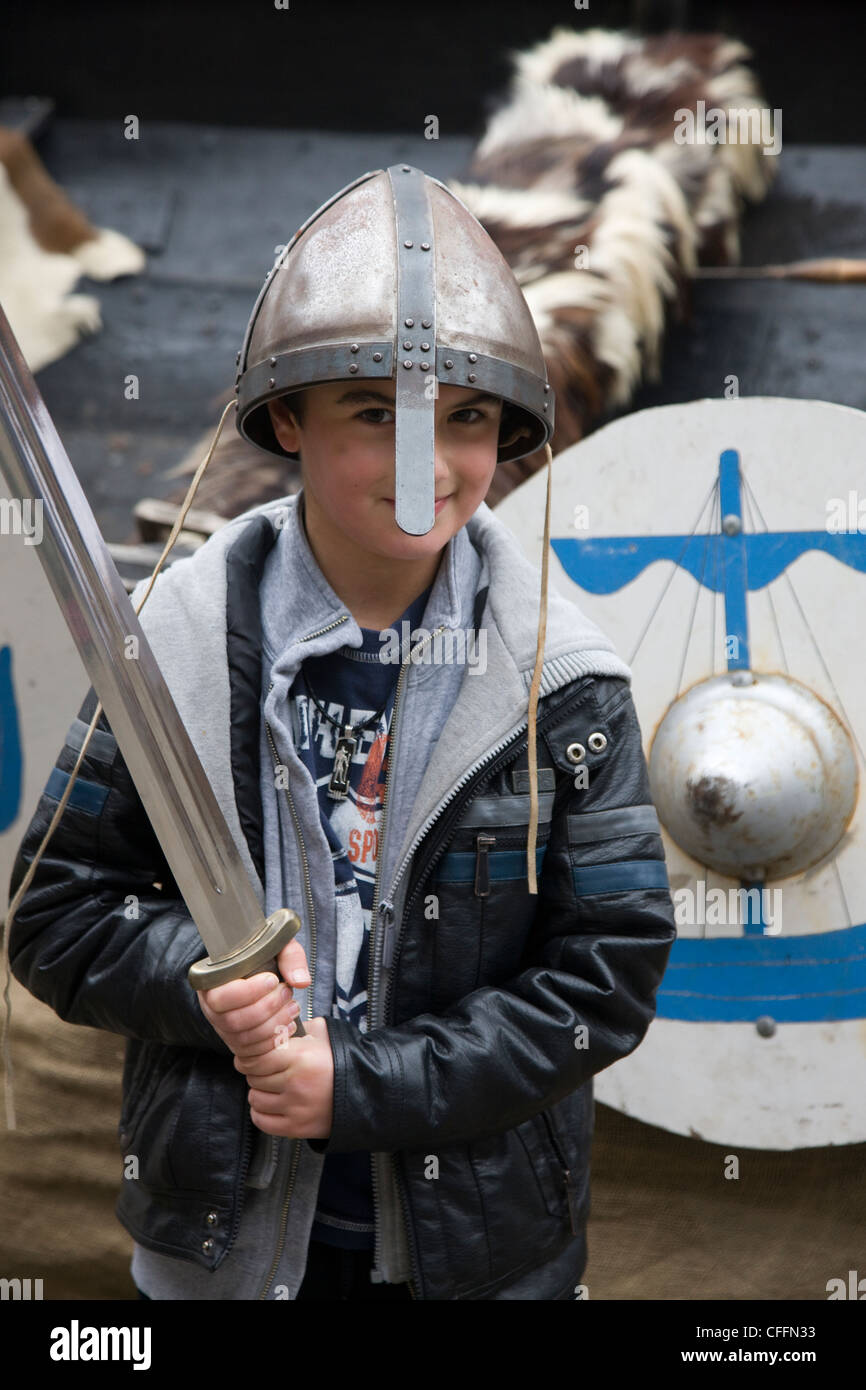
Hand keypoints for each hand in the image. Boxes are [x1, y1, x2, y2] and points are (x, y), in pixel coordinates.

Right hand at [195, 934, 310, 1057]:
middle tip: (286, 991)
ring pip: (243, 1038)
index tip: (273, 979)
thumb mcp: (277, 945)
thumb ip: (290, 956)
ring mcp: (223, 1028)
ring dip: (274, 1024)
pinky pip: (252, 1052)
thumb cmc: (265, 955)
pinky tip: (289, 1025)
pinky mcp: (238, 1042)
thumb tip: (300, 981)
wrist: (264, 969)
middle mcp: (211, 1008)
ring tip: (292, 1006)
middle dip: (266, 1008)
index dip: (247, 992)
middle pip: (232, 1021)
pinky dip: (274, 1040)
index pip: (219, 997)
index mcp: (210, 982)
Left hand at [237, 1016, 333, 1139]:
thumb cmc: (343, 1059)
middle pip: (253, 1077)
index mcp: (300, 1057)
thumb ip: (295, 1027)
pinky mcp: (296, 1127)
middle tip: (268, 1068)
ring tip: (273, 1085)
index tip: (252, 1054)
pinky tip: (273, 1103)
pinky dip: (262, 1112)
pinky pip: (262, 1121)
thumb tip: (273, 1024)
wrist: (367, 1090)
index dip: (249, 1055)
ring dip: (260, 1091)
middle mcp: (295, 1084)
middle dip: (256, 1071)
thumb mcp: (322, 1033)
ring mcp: (295, 1108)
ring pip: (255, 1099)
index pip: (254, 1058)